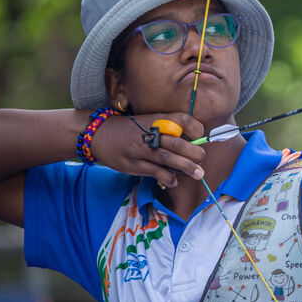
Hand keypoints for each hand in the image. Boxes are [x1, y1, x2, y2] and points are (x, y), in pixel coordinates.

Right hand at [89, 112, 206, 187]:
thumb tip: (193, 143)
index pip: (183, 120)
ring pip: (168, 158)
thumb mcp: (149, 121)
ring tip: (198, 174)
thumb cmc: (131, 129)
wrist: (100, 134)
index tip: (201, 137)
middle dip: (194, 153)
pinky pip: (154, 172)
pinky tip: (174, 181)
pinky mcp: (132, 164)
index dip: (196, 129)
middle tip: (202, 159)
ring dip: (186, 167)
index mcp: (156, 119)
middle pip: (177, 143)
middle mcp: (149, 133)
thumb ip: (168, 129)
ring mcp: (140, 149)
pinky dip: (167, 178)